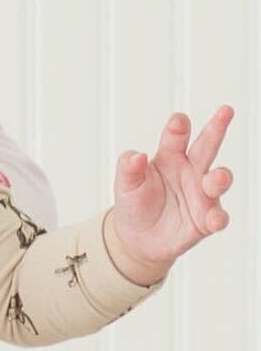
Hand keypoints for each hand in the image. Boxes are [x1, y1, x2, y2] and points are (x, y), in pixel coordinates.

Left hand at [106, 105, 232, 285]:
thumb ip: (128, 167)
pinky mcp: (205, 219)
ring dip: (220, 177)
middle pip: (206, 146)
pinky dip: (218, 218)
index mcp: (170, 156)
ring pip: (218, 180)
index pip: (176, 136)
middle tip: (225, 111)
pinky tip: (214, 220)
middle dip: (216, 128)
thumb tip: (136, 155)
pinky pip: (217, 217)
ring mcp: (201, 194)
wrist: (137, 238)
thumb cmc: (135, 203)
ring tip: (215, 178)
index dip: (178, 127)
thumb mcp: (125, 184)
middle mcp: (191, 171)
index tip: (178, 121)